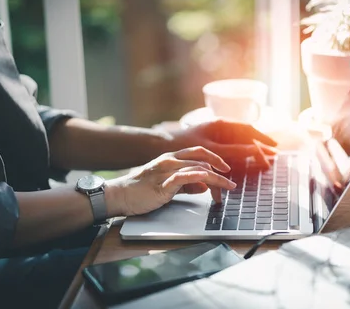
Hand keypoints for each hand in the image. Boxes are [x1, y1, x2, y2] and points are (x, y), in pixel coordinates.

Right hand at [109, 146, 235, 215]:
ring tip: (226, 189)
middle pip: (203, 160)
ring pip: (198, 169)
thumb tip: (205, 186)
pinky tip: (210, 186)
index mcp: (171, 158)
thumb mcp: (168, 185)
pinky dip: (201, 181)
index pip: (199, 153)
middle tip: (230, 183)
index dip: (215, 159)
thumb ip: (187, 184)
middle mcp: (170, 160)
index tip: (226, 170)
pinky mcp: (163, 183)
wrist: (119, 195)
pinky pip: (185, 178)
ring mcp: (166, 170)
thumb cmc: (141, 191)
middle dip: (220, 172)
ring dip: (216, 180)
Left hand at [170, 120, 277, 168]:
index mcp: (221, 125)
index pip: (247, 129)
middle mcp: (220, 129)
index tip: (273, 146)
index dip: (262, 138)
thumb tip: (254, 150)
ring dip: (251, 154)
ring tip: (263, 163)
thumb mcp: (210, 149)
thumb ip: (233, 151)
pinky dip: (240, 158)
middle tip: (271, 159)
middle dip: (259, 148)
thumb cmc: (183, 145)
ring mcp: (216, 137)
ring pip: (239, 145)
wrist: (161, 147)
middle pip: (245, 138)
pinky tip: (247, 165)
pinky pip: (230, 151)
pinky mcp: (211, 146)